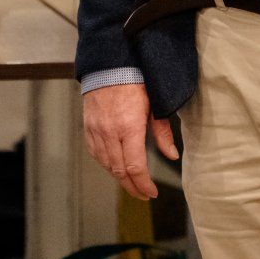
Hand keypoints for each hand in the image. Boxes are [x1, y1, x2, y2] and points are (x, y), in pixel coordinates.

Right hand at [82, 83, 177, 200]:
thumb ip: (162, 132)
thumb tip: (172, 155)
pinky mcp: (88, 127)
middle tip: (143, 194)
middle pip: (119, 171)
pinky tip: (115, 167)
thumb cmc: (135, 79)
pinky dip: (106, 164)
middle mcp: (110, 132)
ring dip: (119, 178)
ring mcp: (96, 130)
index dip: (144, 184)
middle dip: (133, 187)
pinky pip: (95, 153)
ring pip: (106, 165)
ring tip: (132, 183)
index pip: (135, 166)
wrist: (109, 63)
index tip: (152, 193)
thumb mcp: (155, 104)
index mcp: (129, 127)